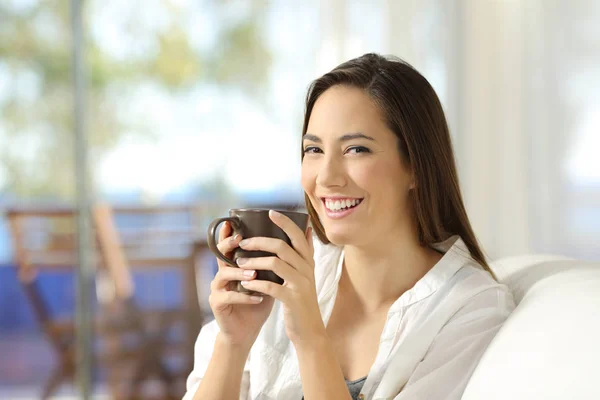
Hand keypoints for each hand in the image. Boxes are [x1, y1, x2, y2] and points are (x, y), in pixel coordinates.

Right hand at [208, 221, 274, 348]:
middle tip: (241, 240)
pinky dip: (245, 296)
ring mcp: (218, 288)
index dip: (229, 233)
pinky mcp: (217, 304)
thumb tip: (293, 244)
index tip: (235, 221)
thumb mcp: (269, 280)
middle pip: (220, 254)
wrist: (247, 330)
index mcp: (234, 265)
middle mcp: (222, 273)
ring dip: (240, 273)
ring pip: (224, 274)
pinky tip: (258, 297)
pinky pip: (230, 297)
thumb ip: (275, 263)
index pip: (230, 245)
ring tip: (254, 274)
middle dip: (229, 245)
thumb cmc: (258, 302)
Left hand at [235, 210, 324, 345]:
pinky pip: (272, 287)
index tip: (270, 213)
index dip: (285, 223)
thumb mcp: (307, 275)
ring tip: (239, 263)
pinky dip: (256, 284)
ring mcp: (300, 284)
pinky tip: (245, 285)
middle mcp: (306, 270)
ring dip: (254, 262)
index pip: (298, 235)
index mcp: (308, 262)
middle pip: (283, 246)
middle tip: (243, 243)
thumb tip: (307, 229)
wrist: (310, 331)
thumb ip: (305, 253)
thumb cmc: (302, 301)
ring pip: (275, 264)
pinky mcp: (293, 300)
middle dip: (260, 241)